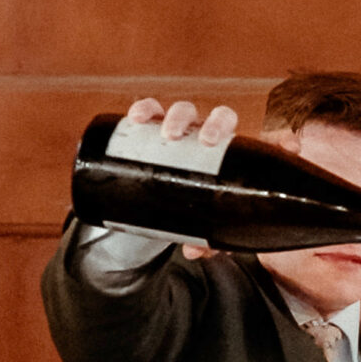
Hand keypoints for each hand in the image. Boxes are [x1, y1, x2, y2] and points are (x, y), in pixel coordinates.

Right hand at [122, 98, 238, 255]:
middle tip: (188, 139)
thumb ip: (207, 239)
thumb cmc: (202, 206)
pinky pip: (148, 113)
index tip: (211, 141)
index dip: (219, 125)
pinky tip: (135, 118)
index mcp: (220, 149)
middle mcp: (199, 135)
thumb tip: (194, 250)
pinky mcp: (152, 132)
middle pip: (203, 115)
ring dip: (168, 114)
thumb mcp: (209, 221)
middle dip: (195, 121)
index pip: (225, 124)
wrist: (183, 203)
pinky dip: (143, 110)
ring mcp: (178, 131)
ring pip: (175, 111)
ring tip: (163, 132)